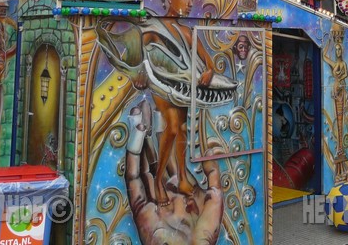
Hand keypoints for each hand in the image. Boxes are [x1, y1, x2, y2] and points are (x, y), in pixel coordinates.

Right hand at [124, 103, 222, 244]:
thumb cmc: (202, 238)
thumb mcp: (214, 202)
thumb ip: (213, 178)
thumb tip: (210, 155)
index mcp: (183, 196)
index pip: (175, 164)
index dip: (171, 144)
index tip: (169, 125)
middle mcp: (166, 196)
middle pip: (156, 161)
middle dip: (152, 139)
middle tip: (148, 116)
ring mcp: (152, 202)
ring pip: (143, 167)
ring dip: (140, 144)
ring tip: (138, 121)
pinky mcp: (140, 209)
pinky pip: (134, 183)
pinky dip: (132, 163)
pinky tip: (134, 145)